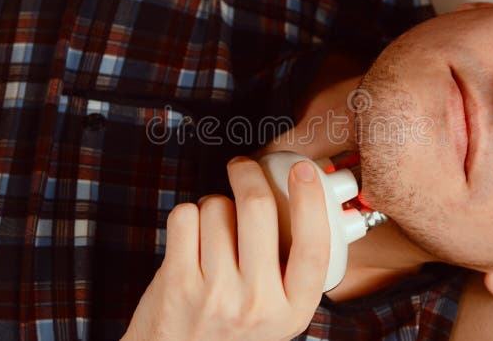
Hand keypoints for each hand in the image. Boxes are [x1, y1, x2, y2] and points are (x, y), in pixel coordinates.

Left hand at [123, 157, 329, 340]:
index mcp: (293, 310)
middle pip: (259, 209)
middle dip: (248, 174)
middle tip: (243, 168)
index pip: (314, 246)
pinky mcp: (178, 282)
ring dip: (213, 205)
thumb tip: (304, 200)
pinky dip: (187, 216)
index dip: (311, 201)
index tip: (303, 170)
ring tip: (213, 231)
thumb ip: (293, 268)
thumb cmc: (229, 328)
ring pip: (217, 207)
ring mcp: (215, 293)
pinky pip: (185, 216)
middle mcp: (257, 303)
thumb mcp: (278, 312)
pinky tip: (190, 237)